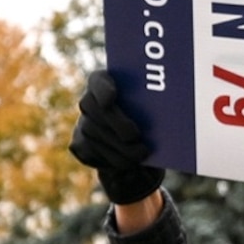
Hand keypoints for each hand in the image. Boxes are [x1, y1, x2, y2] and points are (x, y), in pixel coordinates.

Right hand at [68, 71, 162, 205]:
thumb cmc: (150, 117)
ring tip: (141, 154)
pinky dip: (114, 161)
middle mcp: (89, 101)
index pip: (99, 80)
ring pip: (97, 136)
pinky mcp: (79, 145)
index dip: (102, 89)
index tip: (111, 99)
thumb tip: (164, 107)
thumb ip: (155, 101)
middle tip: (135, 136)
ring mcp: (81, 124)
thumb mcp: (154, 106)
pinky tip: (130, 162)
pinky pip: (95, 155)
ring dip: (119, 148)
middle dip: (116, 124)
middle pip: (98, 111)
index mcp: (106, 82)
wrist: (138, 142)